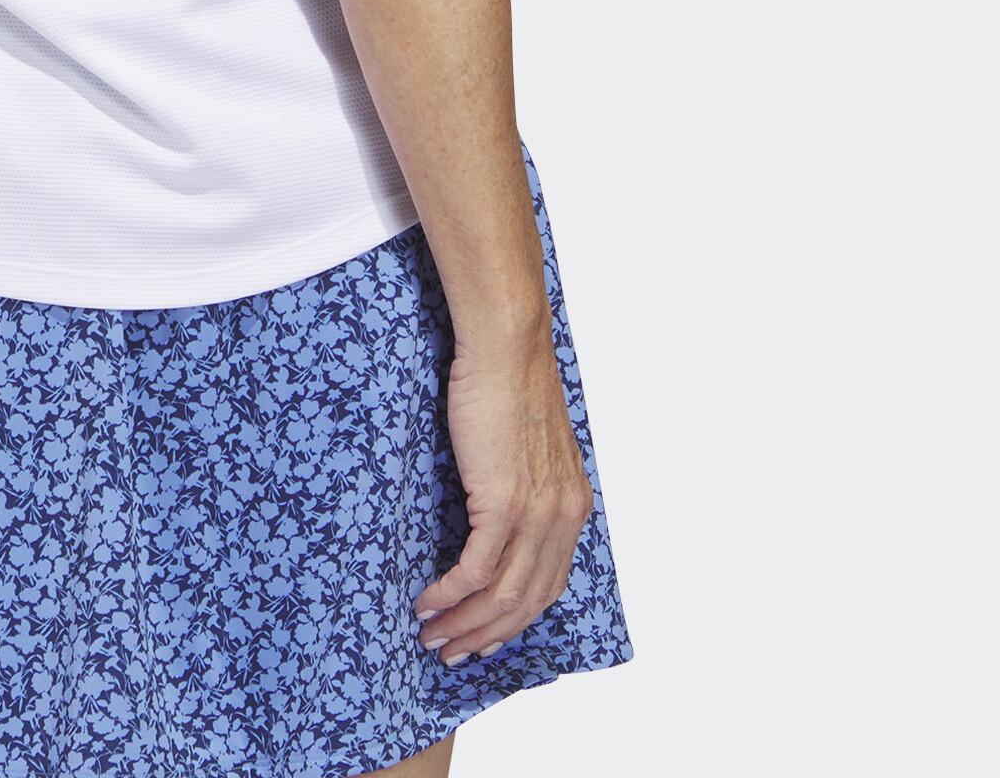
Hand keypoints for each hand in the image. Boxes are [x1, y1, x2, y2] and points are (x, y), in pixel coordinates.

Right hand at [414, 329, 594, 663]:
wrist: (508, 348)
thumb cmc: (509, 382)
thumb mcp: (530, 447)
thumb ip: (525, 486)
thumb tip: (495, 514)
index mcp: (572, 507)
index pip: (548, 586)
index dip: (514, 621)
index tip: (483, 637)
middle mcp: (562, 519)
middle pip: (527, 603)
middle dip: (486, 636)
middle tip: (450, 651)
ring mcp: (536, 515)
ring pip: (502, 597)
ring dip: (463, 625)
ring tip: (431, 636)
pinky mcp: (504, 504)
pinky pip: (477, 571)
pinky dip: (450, 596)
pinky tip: (427, 603)